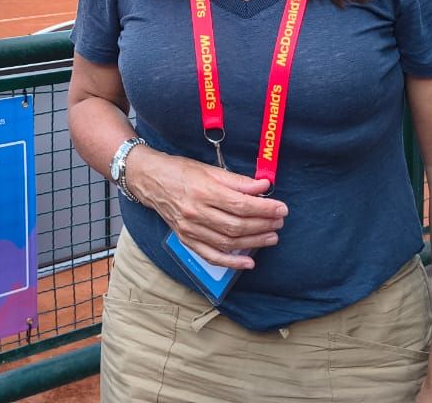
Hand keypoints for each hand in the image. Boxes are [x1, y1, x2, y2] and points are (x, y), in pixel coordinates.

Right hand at [126, 148, 287, 269]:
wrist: (150, 180)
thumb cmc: (181, 171)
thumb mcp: (210, 169)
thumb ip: (237, 181)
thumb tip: (263, 187)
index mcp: (204, 190)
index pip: (241, 204)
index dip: (264, 209)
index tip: (281, 208)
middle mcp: (196, 212)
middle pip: (236, 225)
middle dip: (263, 225)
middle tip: (279, 222)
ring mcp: (190, 228)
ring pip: (227, 241)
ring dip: (253, 242)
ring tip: (272, 237)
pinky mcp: (186, 239)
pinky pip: (211, 256)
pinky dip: (231, 262)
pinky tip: (248, 262)